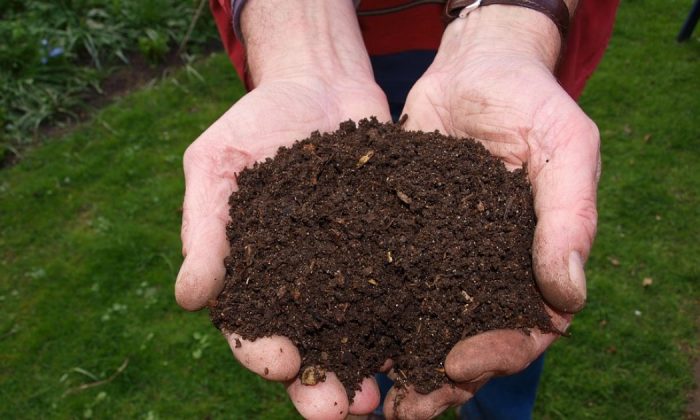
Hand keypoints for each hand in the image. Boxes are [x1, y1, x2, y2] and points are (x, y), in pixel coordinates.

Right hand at [175, 1, 390, 417]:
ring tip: (382, 398)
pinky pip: (402, 293)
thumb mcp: (216, 164)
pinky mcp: (391, 252)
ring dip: (368, 371)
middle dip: (321, 386)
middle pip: (309, 348)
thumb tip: (188, 298)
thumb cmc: (256, 122)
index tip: (282, 363)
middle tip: (340, 411)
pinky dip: (411, 323)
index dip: (262, 352)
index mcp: (253, 276)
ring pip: (358, 335)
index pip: (251, 328)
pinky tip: (426, 345)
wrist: (318, 83)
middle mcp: (303, 285)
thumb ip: (204, 229)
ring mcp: (350, 271)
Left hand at [384, 5, 598, 418]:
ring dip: (397, 362)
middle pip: (468, 343)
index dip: (496, 355)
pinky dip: (365, 314)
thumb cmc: (530, 101)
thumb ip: (570, 217)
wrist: (473, 68)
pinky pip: (383, 284)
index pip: (525, 330)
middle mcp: (486, 271)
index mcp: (533, 264)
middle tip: (403, 408)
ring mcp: (442, 259)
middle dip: (438, 380)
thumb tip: (568, 296)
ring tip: (365, 393)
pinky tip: (336, 335)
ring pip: (422, 325)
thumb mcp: (564, 147)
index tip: (457, 364)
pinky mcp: (400, 239)